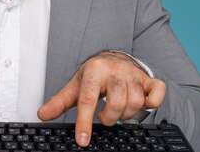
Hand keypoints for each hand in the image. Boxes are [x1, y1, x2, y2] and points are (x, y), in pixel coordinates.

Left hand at [37, 51, 165, 146]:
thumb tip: (42, 114)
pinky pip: (157, 93)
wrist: (112, 58)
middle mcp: (115, 70)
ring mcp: (133, 74)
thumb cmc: (94, 75)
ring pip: (136, 101)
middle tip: (103, 117)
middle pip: (115, 102)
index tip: (82, 140)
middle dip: (108, 118)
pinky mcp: (149, 78)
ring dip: (126, 113)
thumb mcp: (75, 86)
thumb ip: (59, 102)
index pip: (88, 99)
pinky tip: (142, 104)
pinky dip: (153, 103)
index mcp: (94, 71)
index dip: (85, 122)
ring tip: (117, 110)